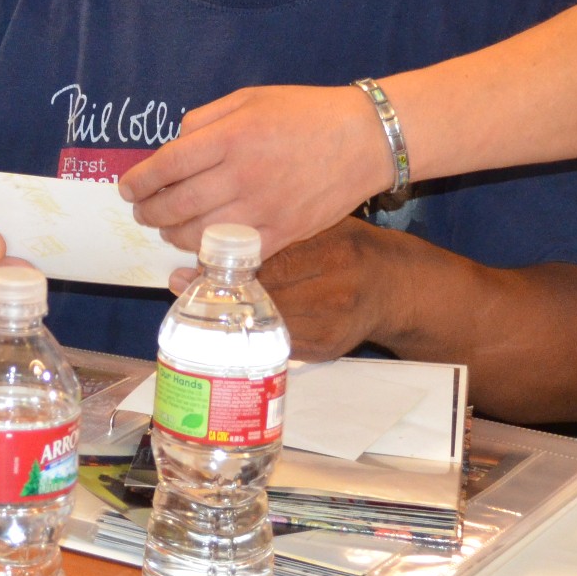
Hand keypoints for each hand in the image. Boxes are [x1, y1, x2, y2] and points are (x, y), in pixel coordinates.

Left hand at [122, 85, 386, 257]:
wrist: (364, 138)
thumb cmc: (305, 113)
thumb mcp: (249, 98)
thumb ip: (204, 119)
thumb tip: (174, 144)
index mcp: (231, 136)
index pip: (168, 164)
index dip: (140, 180)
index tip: (127, 187)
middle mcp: (243, 175)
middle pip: (177, 204)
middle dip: (149, 212)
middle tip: (141, 212)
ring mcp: (264, 208)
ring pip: (200, 234)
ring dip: (173, 235)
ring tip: (167, 229)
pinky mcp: (284, 232)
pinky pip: (236, 253)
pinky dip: (210, 254)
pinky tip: (200, 246)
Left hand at [165, 219, 398, 361]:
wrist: (394, 287)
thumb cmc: (350, 246)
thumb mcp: (324, 225)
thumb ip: (279, 229)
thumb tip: (218, 232)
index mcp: (336, 252)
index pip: (273, 262)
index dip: (230, 267)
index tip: (195, 264)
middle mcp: (335, 292)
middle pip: (265, 296)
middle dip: (223, 291)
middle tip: (183, 283)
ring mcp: (331, 326)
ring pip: (266, 323)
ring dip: (230, 314)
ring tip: (199, 302)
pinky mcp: (326, 350)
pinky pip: (278, 341)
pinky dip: (251, 332)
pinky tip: (229, 321)